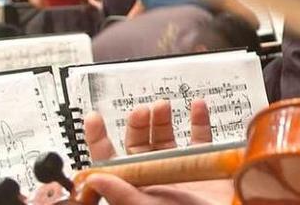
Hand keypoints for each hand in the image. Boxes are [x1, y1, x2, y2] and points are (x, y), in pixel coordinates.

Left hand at [81, 100, 227, 204]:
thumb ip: (123, 194)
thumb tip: (94, 179)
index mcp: (138, 187)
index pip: (112, 162)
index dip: (100, 140)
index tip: (95, 118)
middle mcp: (157, 176)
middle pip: (140, 145)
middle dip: (137, 124)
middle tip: (140, 111)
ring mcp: (180, 168)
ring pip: (167, 137)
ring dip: (162, 119)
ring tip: (162, 106)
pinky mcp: (205, 163)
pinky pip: (201, 137)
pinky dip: (200, 120)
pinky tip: (197, 107)